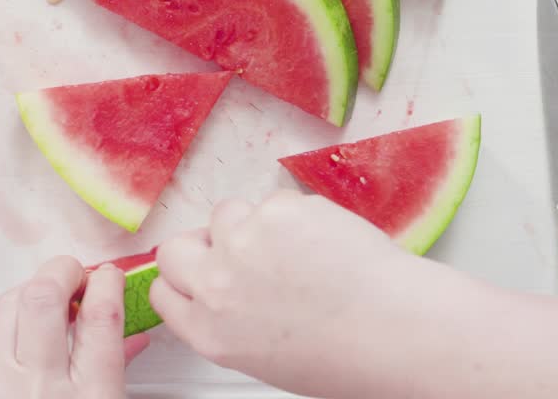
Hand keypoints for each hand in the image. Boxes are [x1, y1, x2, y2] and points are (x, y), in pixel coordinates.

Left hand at [0, 256, 149, 398]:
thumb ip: (117, 370)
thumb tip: (132, 335)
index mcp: (88, 398)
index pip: (100, 319)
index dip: (107, 284)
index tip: (109, 276)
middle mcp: (39, 388)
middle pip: (44, 298)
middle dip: (62, 271)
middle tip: (75, 275)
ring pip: (8, 305)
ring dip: (32, 289)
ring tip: (50, 297)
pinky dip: (8, 320)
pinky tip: (23, 329)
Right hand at [149, 190, 451, 397]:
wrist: (392, 331)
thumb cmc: (347, 356)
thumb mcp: (266, 356)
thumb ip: (233, 319)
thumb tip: (235, 291)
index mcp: (209, 332)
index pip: (165, 290)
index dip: (186, 277)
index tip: (201, 270)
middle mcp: (215, 286)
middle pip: (175, 248)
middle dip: (203, 245)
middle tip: (238, 249)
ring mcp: (242, 243)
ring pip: (227, 212)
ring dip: (252, 223)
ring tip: (297, 247)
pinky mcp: (277, 211)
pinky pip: (276, 200)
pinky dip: (298, 214)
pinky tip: (324, 240)